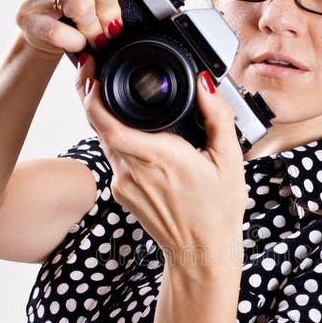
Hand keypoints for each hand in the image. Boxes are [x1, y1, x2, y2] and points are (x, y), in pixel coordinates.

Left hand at [75, 59, 248, 270]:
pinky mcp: (120, 193)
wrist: (201, 251)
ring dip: (101, 117)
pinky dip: (114, 139)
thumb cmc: (218, 209)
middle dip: (92, 97)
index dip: (94, 99)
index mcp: (161, 157)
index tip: (94, 75)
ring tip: (107, 92)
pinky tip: (127, 129)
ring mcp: (124, 184)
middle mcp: (135, 171)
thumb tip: (205, 85)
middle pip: (98, 127)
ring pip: (102, 141)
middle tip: (94, 71)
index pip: (111, 126)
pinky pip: (111, 157)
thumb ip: (218, 117)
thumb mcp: (230, 159)